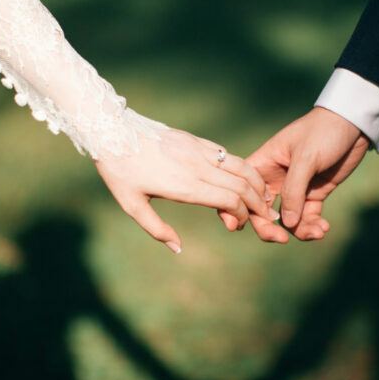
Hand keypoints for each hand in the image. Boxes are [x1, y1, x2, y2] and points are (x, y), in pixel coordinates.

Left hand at [96, 127, 279, 252]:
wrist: (112, 130)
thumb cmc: (119, 171)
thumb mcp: (131, 205)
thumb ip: (156, 229)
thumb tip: (178, 249)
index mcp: (184, 185)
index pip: (229, 199)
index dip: (242, 214)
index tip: (238, 225)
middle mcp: (197, 166)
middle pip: (242, 184)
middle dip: (258, 203)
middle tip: (266, 216)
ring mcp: (198, 150)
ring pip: (240, 166)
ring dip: (257, 183)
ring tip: (264, 197)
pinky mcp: (196, 140)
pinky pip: (226, 155)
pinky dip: (242, 168)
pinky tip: (245, 179)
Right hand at [223, 107, 368, 241]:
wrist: (353, 124)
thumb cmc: (323, 132)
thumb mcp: (306, 158)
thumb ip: (293, 190)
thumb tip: (286, 224)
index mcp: (263, 165)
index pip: (243, 191)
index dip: (238, 209)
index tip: (241, 226)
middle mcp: (274, 179)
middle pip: (261, 212)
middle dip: (270, 229)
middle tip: (282, 239)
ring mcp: (294, 189)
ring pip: (287, 220)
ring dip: (299, 230)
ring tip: (317, 232)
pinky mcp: (314, 194)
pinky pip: (307, 218)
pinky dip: (313, 226)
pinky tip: (324, 228)